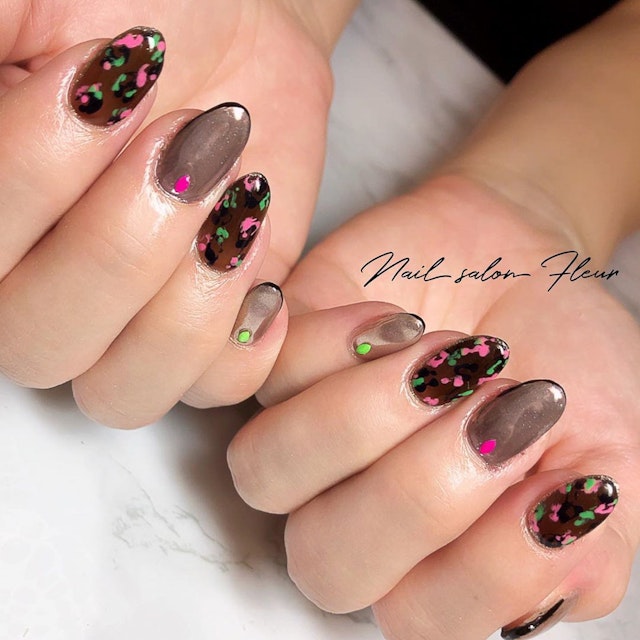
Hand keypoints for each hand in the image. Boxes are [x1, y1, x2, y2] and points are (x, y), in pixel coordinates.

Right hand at [0, 0, 340, 426]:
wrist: (234, 27)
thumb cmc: (130, 9)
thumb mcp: (25, 6)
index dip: (32, 179)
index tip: (99, 78)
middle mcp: (41, 296)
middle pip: (42, 346)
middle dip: (122, 240)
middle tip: (184, 140)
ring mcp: (130, 328)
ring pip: (125, 394)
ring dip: (187, 298)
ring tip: (236, 192)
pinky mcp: (212, 333)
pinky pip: (217, 390)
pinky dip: (248, 337)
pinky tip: (257, 251)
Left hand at [227, 173, 639, 638]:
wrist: (528, 260)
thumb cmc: (565, 358)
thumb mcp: (612, 452)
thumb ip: (587, 540)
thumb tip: (551, 555)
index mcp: (432, 555)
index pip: (418, 619)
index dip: (486, 564)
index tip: (553, 473)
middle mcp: (354, 505)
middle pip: (323, 560)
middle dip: (415, 493)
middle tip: (492, 409)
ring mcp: (307, 433)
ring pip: (265, 472)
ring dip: (361, 420)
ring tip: (444, 359)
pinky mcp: (282, 356)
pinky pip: (263, 373)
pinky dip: (333, 348)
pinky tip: (399, 320)